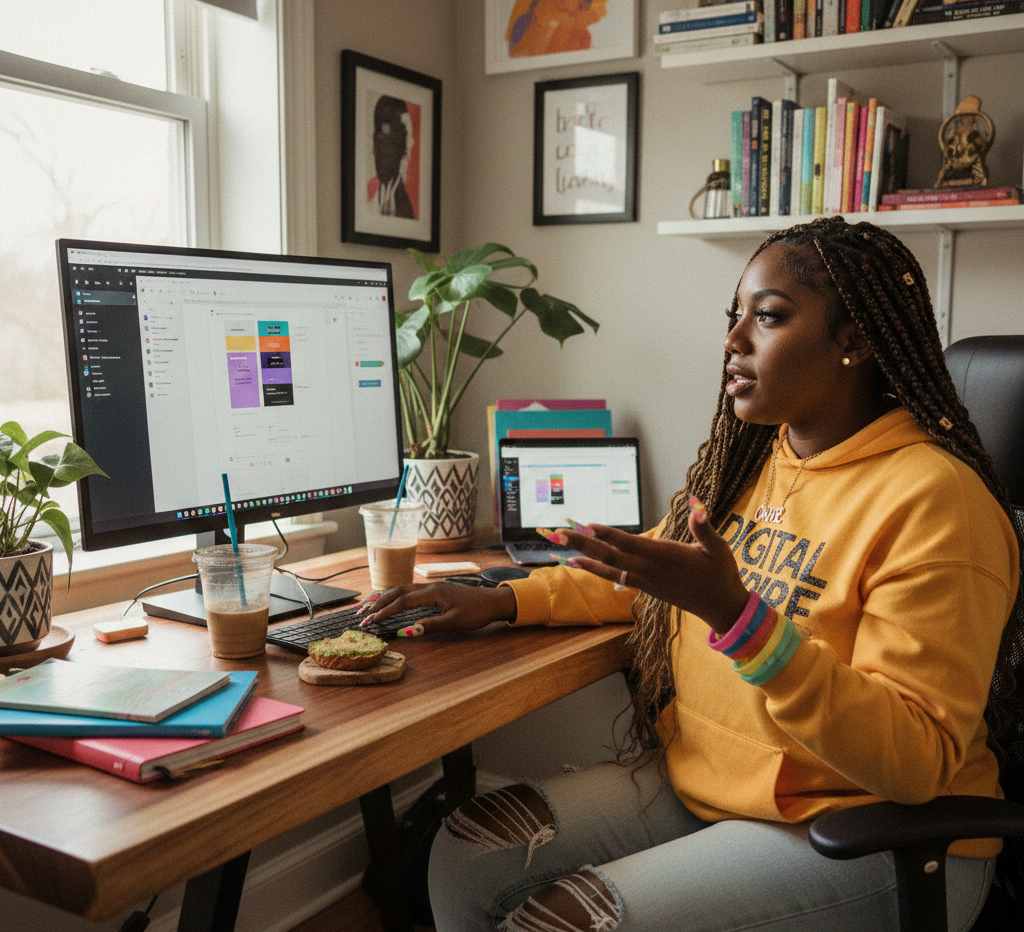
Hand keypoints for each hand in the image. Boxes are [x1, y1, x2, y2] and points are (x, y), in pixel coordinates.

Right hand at [359, 581, 517, 633]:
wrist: (494, 602)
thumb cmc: (477, 612)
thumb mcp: (454, 622)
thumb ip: (430, 626)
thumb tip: (408, 631)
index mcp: (432, 593)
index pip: (402, 601)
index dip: (384, 612)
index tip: (370, 621)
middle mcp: (429, 587)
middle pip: (397, 592)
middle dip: (377, 602)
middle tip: (361, 613)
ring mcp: (432, 588)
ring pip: (402, 590)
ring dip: (385, 598)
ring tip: (369, 606)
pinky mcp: (436, 591)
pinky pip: (410, 592)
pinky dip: (396, 596)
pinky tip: (391, 602)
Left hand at [554, 501, 749, 634]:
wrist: (721, 608)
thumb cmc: (721, 575)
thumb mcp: (719, 549)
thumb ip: (705, 528)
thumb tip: (697, 505)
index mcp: (665, 557)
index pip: (630, 544)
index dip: (607, 535)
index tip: (586, 525)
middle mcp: (649, 570)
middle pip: (610, 555)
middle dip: (582, 543)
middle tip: (556, 533)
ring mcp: (645, 580)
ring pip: (608, 567)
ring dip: (582, 556)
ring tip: (558, 548)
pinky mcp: (645, 587)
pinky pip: (614, 577)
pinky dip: (595, 569)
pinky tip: (578, 562)